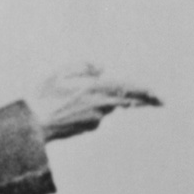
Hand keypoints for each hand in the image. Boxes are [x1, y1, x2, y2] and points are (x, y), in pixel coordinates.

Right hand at [24, 63, 160, 141]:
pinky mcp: (90, 127)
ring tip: (86, 95)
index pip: (127, 88)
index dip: (145, 91)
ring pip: (110, 105)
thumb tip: (103, 66)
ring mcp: (96, 118)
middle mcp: (100, 105)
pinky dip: (92, 107)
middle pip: (127, 100)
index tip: (160, 95)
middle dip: (144, 99)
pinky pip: (98, 113)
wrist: (32, 125)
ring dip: (107, 99)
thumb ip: (84, 66)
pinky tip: (73, 106)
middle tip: (161, 100)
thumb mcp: (60, 72)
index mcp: (95, 88)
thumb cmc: (43, 95)